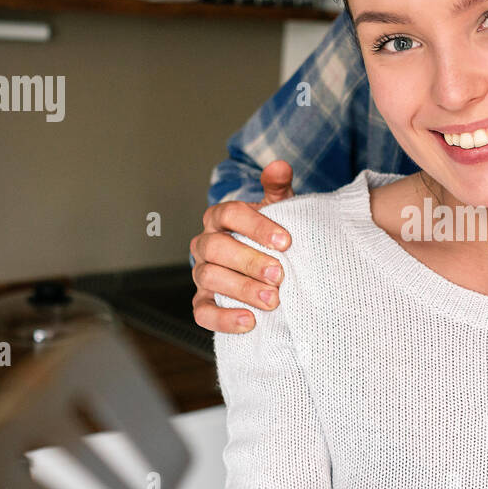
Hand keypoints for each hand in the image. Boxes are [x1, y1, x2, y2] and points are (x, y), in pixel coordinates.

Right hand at [191, 161, 295, 333]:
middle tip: (279, 274)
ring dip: (241, 289)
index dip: (257, 226)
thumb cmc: (271, 233)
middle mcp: (205, 243)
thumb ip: (278, 188)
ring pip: (209, 278)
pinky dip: (223, 318)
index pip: (231, 214)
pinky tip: (249, 321)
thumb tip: (280, 166)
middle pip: (216, 248)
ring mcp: (201, 273)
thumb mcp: (278, 209)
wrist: (266, 262)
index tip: (286, 241)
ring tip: (272, 300)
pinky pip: (202, 312)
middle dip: (249, 261)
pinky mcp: (203, 301)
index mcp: (220, 217)